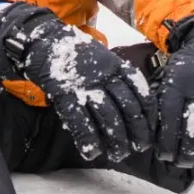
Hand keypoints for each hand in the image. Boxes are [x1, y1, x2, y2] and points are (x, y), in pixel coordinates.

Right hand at [0, 2, 150, 162]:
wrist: (42, 40)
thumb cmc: (73, 52)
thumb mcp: (101, 57)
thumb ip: (115, 75)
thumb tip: (131, 101)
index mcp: (115, 65)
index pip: (140, 91)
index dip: (148, 113)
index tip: (151, 128)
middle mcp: (104, 74)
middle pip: (128, 107)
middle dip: (137, 130)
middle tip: (139, 147)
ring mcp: (85, 84)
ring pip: (108, 116)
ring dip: (115, 139)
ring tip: (119, 154)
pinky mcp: (65, 93)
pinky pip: (80, 120)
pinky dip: (87, 139)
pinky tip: (92, 152)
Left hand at [153, 13, 193, 167]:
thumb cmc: (188, 66)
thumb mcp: (169, 78)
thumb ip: (162, 104)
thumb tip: (153, 136)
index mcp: (178, 83)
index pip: (169, 121)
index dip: (165, 143)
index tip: (163, 155)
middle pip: (191, 132)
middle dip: (183, 154)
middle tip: (178, 161)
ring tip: (193, 151)